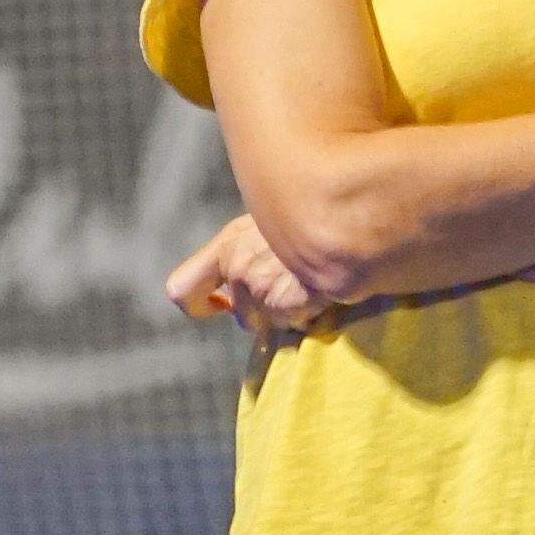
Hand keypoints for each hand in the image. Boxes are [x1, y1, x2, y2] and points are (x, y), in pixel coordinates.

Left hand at [164, 210, 349, 342]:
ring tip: (313, 279)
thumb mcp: (272, 220)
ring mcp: (258, 282)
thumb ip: (246, 250)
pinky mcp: (284, 298)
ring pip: (266, 322)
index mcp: (229, 242)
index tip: (221, 305)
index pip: (181, 289)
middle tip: (295, 284)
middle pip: (241, 314)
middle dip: (266, 310)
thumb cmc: (316, 213)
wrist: (354, 211)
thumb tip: (232, 292)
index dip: (198, 305)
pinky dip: (307, 313)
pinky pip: (290, 323)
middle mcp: (236, 262)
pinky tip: (323, 287)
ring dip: (289, 310)